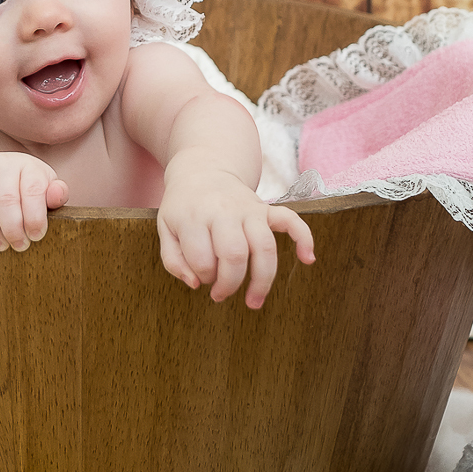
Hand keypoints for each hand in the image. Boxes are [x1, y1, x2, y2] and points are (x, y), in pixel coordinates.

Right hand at [0, 153, 68, 250]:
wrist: (0, 173)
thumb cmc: (26, 187)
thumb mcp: (46, 189)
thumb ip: (56, 194)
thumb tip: (57, 195)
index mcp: (27, 165)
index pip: (32, 190)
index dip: (35, 218)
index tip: (36, 236)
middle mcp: (1, 162)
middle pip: (5, 199)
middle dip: (13, 229)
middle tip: (18, 246)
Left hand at [157, 163, 314, 307]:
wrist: (203, 170)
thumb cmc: (183, 206)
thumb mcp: (165, 229)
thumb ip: (173, 260)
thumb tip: (195, 284)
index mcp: (194, 217)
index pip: (202, 259)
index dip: (202, 277)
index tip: (201, 279)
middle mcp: (224, 212)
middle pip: (235, 255)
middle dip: (229, 284)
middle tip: (220, 295)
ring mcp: (249, 209)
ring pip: (265, 246)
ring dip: (262, 280)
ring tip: (253, 301)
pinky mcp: (266, 208)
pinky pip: (292, 220)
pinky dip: (304, 239)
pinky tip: (307, 259)